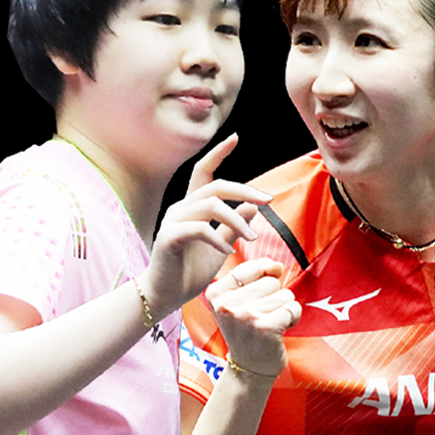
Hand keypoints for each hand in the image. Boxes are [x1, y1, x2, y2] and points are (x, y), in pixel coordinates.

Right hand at [141, 135, 271, 317]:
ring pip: (211, 205)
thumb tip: (253, 204)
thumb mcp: (220, 245)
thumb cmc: (189, 272)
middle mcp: (181, 208)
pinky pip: (199, 229)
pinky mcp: (169, 238)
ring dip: (237, 220)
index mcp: (192, 207)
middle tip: (268, 200)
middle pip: (216, 186)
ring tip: (251, 238)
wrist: (165, 296)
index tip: (235, 137)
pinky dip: (218, 239)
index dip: (218, 153)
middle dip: (245, 189)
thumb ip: (233, 225)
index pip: (203, 172)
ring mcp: (173, 221)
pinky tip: (228, 253)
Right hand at [207, 258, 301, 377]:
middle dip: (274, 297)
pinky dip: (293, 317)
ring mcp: (245, 316)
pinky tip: (280, 328)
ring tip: (270, 322)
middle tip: (263, 315)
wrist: (248, 368)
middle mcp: (227, 304)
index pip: (252, 267)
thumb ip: (255, 275)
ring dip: (283, 308)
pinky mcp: (265, 327)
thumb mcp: (238, 300)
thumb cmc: (247, 329)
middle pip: (271, 281)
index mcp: (216, 292)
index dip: (265, 276)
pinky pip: (293, 307)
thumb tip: (277, 266)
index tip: (259, 296)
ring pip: (284, 293)